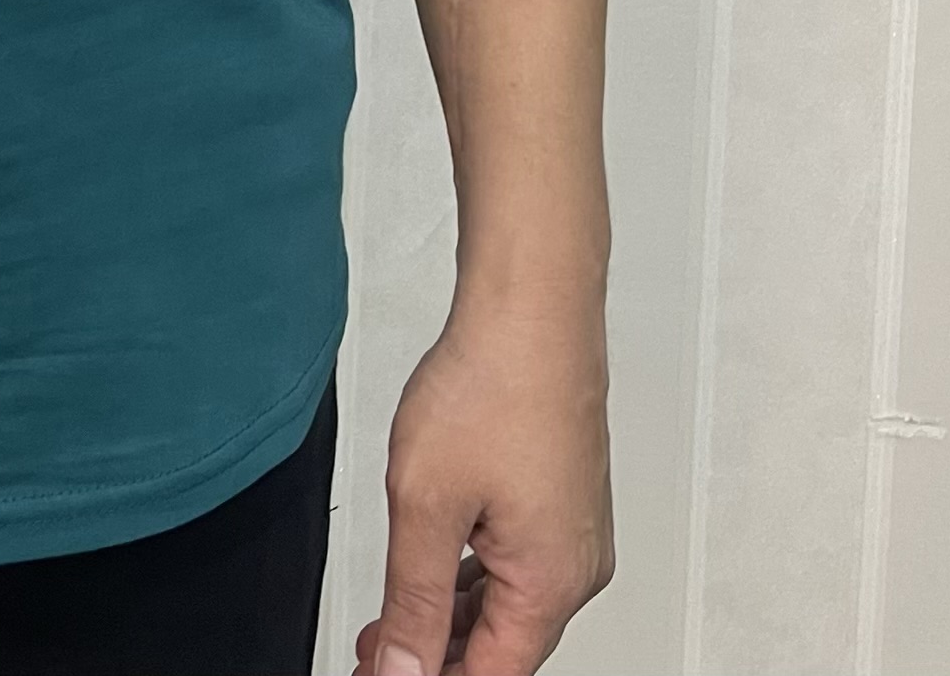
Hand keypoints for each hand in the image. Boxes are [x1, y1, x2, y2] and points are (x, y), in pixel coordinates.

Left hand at [352, 286, 614, 675]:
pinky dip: (469, 577)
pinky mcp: (562, 500)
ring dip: (448, 617)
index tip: (378, 673)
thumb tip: (404, 669)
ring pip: (507, 603)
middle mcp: (575, 568)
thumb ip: (411, 599)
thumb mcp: (425, 504)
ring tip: (389, 620)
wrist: (531, 310)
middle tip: (373, 653)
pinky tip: (431, 572)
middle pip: (502, 646)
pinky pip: (516, 563)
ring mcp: (573, 532)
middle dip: (434, 655)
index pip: (489, 674)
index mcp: (551, 584)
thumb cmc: (493, 387)